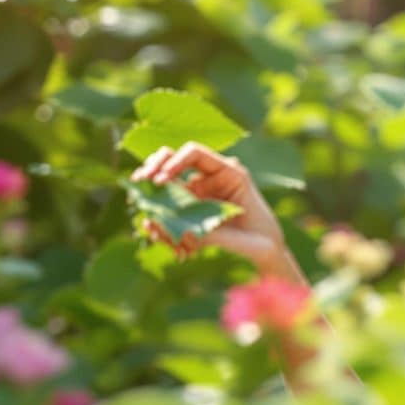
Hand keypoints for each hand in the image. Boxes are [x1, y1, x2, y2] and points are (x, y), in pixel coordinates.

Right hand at [131, 142, 293, 274]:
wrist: (265, 251)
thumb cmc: (261, 238)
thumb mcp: (242, 238)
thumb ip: (213, 234)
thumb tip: (180, 232)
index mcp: (228, 173)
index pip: (194, 153)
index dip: (174, 161)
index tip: (161, 179)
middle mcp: (209, 179)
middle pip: (171, 161)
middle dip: (152, 170)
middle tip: (139, 183)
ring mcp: (197, 195)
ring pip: (164, 192)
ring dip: (156, 210)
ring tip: (158, 233)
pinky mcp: (189, 212)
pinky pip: (168, 214)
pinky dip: (164, 231)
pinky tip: (178, 251)